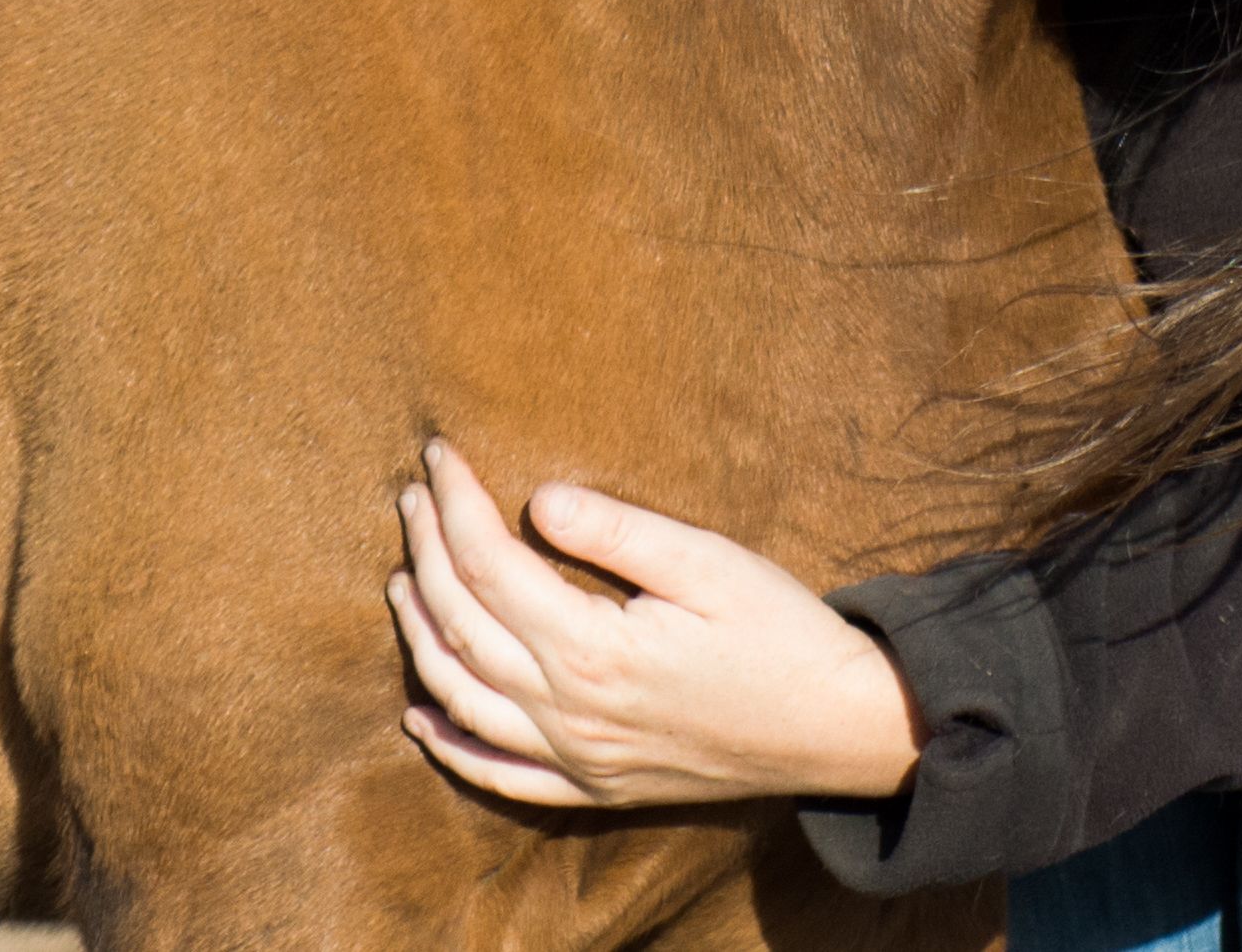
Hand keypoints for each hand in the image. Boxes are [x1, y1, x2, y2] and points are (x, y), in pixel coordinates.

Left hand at [386, 441, 920, 808]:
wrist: (841, 727)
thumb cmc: (780, 633)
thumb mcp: (708, 562)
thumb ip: (617, 531)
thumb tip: (537, 499)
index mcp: (596, 651)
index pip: (490, 565)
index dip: (454, 505)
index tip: (437, 455)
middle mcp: (573, 714)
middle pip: (463, 628)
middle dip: (426, 554)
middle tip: (412, 497)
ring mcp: (581, 759)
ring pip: (465, 701)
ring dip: (421, 639)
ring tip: (401, 581)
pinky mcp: (598, 787)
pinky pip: (503, 778)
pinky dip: (452, 748)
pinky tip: (421, 717)